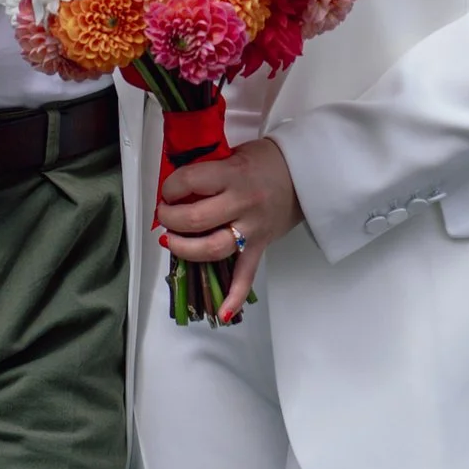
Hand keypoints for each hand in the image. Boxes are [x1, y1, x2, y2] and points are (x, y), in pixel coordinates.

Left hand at [157, 133, 298, 325]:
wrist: (304, 174)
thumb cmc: (266, 161)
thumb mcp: (235, 154)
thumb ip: (209, 171)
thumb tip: (176, 188)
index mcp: (234, 175)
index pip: (191, 181)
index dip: (171, 187)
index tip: (168, 190)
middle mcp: (243, 204)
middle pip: (197, 219)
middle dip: (171, 218)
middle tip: (164, 215)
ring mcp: (252, 230)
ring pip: (213, 248)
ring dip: (185, 248)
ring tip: (171, 242)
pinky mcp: (260, 247)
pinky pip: (246, 276)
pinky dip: (234, 297)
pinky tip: (222, 314)